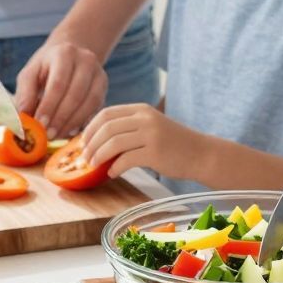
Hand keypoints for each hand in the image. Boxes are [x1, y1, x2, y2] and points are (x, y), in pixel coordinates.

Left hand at [16, 36, 106, 136]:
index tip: (40, 124)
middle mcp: (86, 60)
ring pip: (90, 102)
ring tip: (57, 135)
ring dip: (72, 122)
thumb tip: (24, 116)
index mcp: (64, 54)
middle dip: (61, 118)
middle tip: (48, 134)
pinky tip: (69, 131)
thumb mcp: (30, 74)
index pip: (58, 83)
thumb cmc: (46, 68)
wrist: (69, 57)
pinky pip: (96, 108)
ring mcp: (99, 74)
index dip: (49, 106)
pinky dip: (83, 122)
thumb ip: (25, 93)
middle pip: (76, 94)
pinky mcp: (104, 87)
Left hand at [82, 104, 198, 180]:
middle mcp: (145, 118)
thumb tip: (97, 140)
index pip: (106, 113)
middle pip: (107, 127)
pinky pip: (126, 160)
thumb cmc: (172, 143)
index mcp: (141, 109)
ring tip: (93, 166)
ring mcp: (151, 134)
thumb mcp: (151, 126)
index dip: (90, 128)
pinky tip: (112, 174)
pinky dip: (115, 168)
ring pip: (113, 143)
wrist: (200, 153)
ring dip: (99, 156)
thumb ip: (128, 128)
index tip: (82, 142)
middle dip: (90, 144)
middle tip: (84, 158)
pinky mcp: (155, 153)